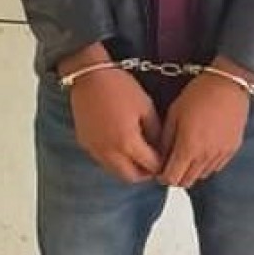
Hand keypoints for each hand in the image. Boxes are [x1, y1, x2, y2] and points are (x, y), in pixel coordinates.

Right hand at [62, 46, 162, 182]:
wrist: (89, 77)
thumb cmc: (119, 87)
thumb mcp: (146, 106)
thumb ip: (156, 131)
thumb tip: (161, 146)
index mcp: (127, 142)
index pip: (150, 166)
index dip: (162, 164)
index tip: (168, 159)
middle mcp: (109, 152)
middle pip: (131, 177)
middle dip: (145, 173)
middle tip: (154, 162)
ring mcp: (95, 150)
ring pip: (116, 172)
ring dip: (129, 168)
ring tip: (139, 154)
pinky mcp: (85, 145)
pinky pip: (103, 161)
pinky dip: (115, 160)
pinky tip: (122, 145)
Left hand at [159, 61, 253, 188]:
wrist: (229, 83)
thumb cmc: (200, 93)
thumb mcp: (174, 113)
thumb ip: (165, 139)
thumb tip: (159, 156)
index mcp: (188, 147)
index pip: (171, 179)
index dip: (162, 176)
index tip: (160, 169)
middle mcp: (206, 156)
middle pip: (187, 182)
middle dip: (176, 177)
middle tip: (172, 164)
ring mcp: (221, 154)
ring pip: (202, 176)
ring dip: (192, 171)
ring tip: (188, 155)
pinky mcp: (232, 149)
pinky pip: (216, 167)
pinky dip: (207, 164)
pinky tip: (203, 150)